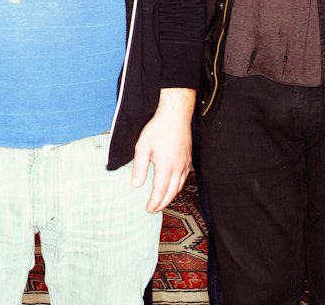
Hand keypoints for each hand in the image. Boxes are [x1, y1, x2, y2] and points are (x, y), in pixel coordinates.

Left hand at [131, 88, 194, 212]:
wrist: (175, 115)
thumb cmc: (158, 128)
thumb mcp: (143, 146)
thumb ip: (139, 167)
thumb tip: (136, 185)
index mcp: (166, 167)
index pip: (160, 191)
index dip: (155, 202)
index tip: (149, 209)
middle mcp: (178, 168)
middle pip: (172, 192)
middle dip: (163, 203)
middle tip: (155, 209)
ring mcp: (185, 163)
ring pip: (180, 186)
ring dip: (171, 196)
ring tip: (162, 200)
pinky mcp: (188, 158)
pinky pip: (184, 177)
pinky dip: (178, 186)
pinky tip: (173, 185)